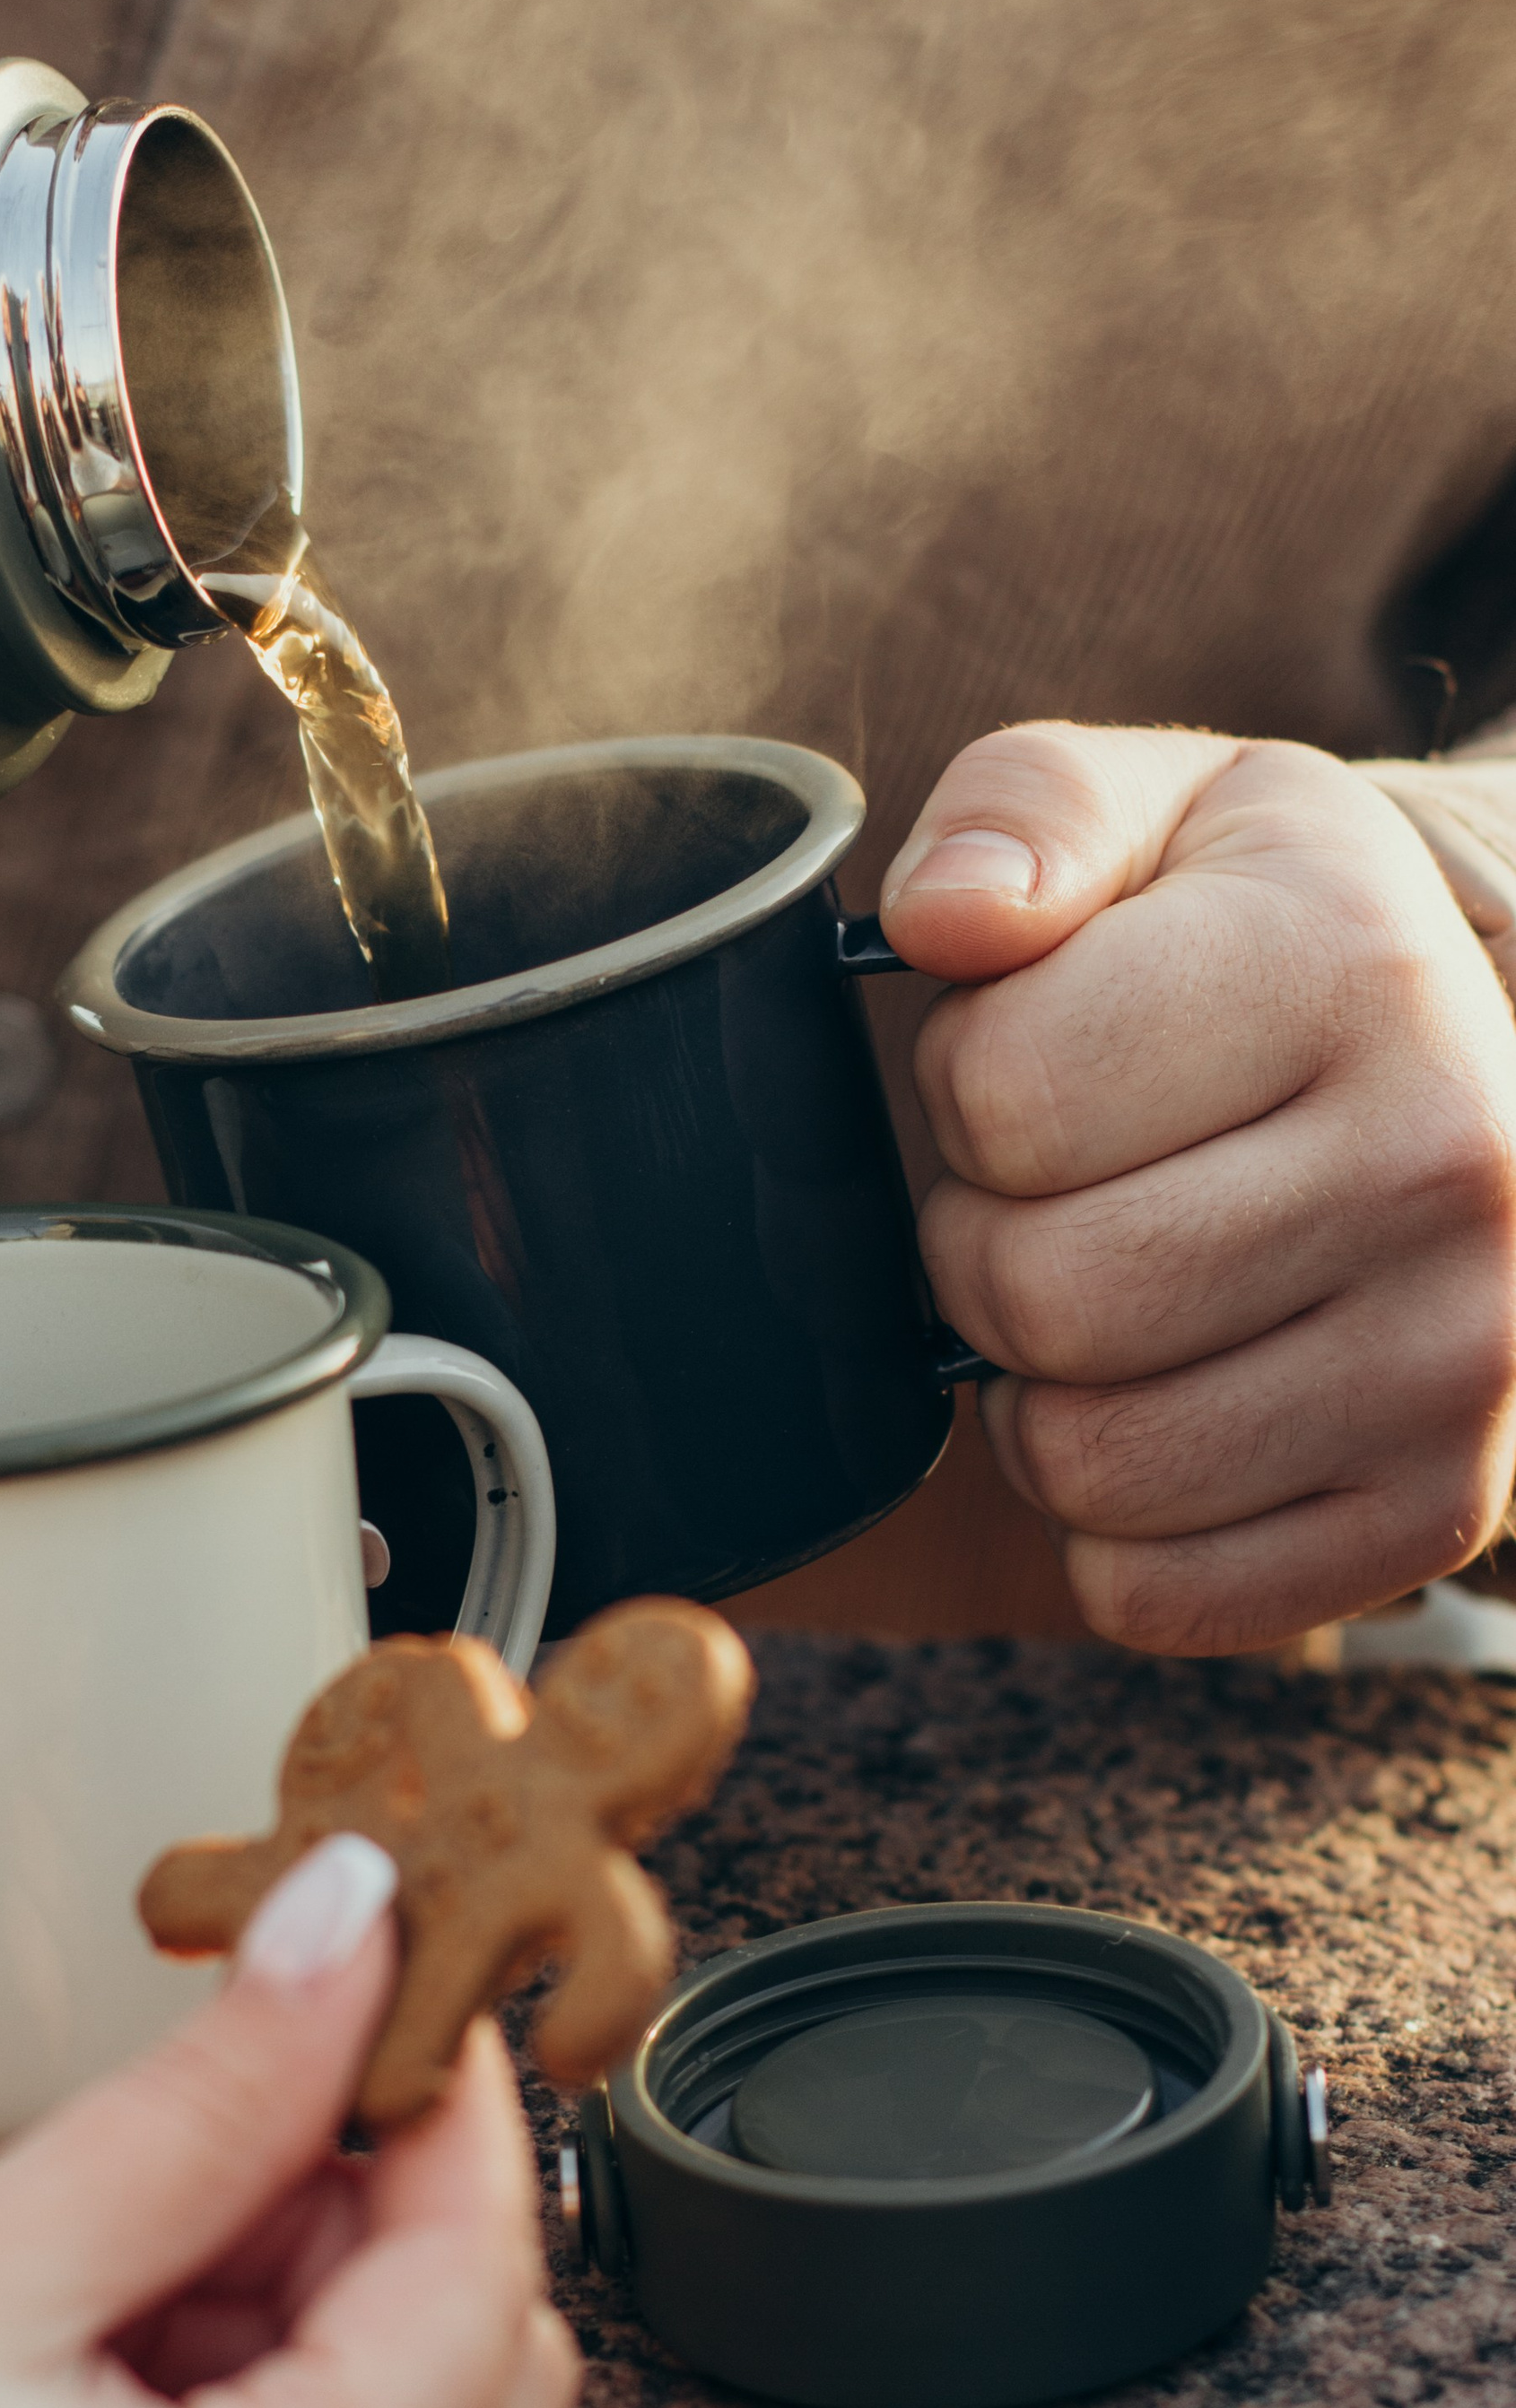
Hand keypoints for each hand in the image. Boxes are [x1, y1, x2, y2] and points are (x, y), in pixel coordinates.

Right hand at [0, 1835, 580, 2407]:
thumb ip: (204, 2101)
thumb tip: (353, 1922)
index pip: (477, 2286)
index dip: (449, 2097)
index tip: (396, 1958)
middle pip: (487, 2366)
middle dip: (392, 2194)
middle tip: (258, 2064)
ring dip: (326, 2280)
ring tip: (140, 2204)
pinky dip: (274, 2375)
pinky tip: (127, 2307)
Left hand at [881, 725, 1515, 1653]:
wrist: (1494, 1065)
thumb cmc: (1272, 945)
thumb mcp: (1164, 816)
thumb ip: (1025, 814)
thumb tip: (947, 915)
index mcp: (1356, 970)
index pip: (1003, 1100)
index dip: (973, 1082)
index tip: (1049, 1057)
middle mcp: (1452, 1170)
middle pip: (1036, 1296)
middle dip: (991, 1244)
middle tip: (1072, 1193)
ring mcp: (1464, 1361)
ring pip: (1085, 1463)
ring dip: (1044, 1392)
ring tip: (1124, 1290)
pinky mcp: (1438, 1508)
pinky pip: (1154, 1594)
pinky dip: (1116, 1525)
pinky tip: (1175, 1402)